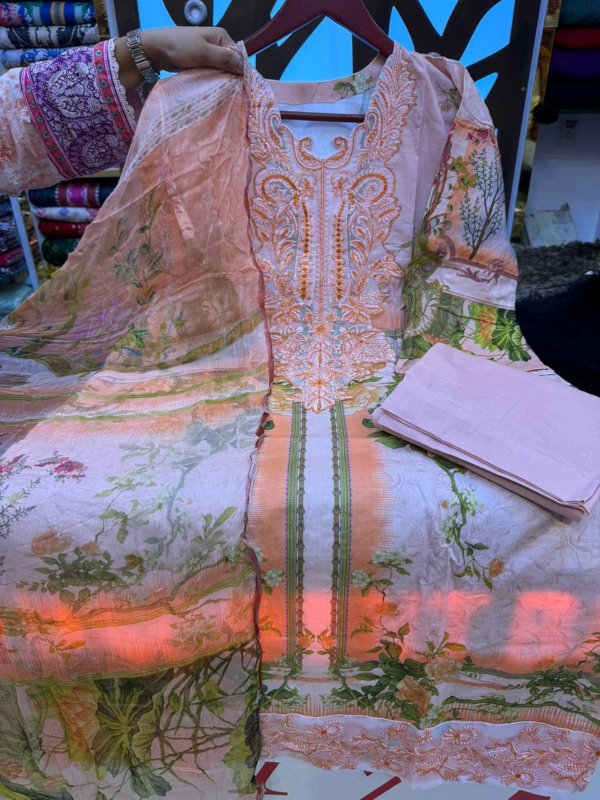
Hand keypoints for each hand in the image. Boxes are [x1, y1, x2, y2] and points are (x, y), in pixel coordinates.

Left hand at [115, 27, 242, 91]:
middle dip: (231, 77)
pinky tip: (214, 89)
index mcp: (221, 37)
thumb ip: (225, 59)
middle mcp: (217, 44)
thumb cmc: (180, 47)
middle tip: (232, 92)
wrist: (157, 49)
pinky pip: (213, 73)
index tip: (241, 86)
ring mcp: (209, 54)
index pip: (239, 56)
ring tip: (223, 92)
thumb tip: (244, 67)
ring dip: (221, 80)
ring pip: (222, 71)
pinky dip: (213, 81)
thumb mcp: (204, 52)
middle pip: (231, 64)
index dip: (241, 71)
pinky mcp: (202, 63)